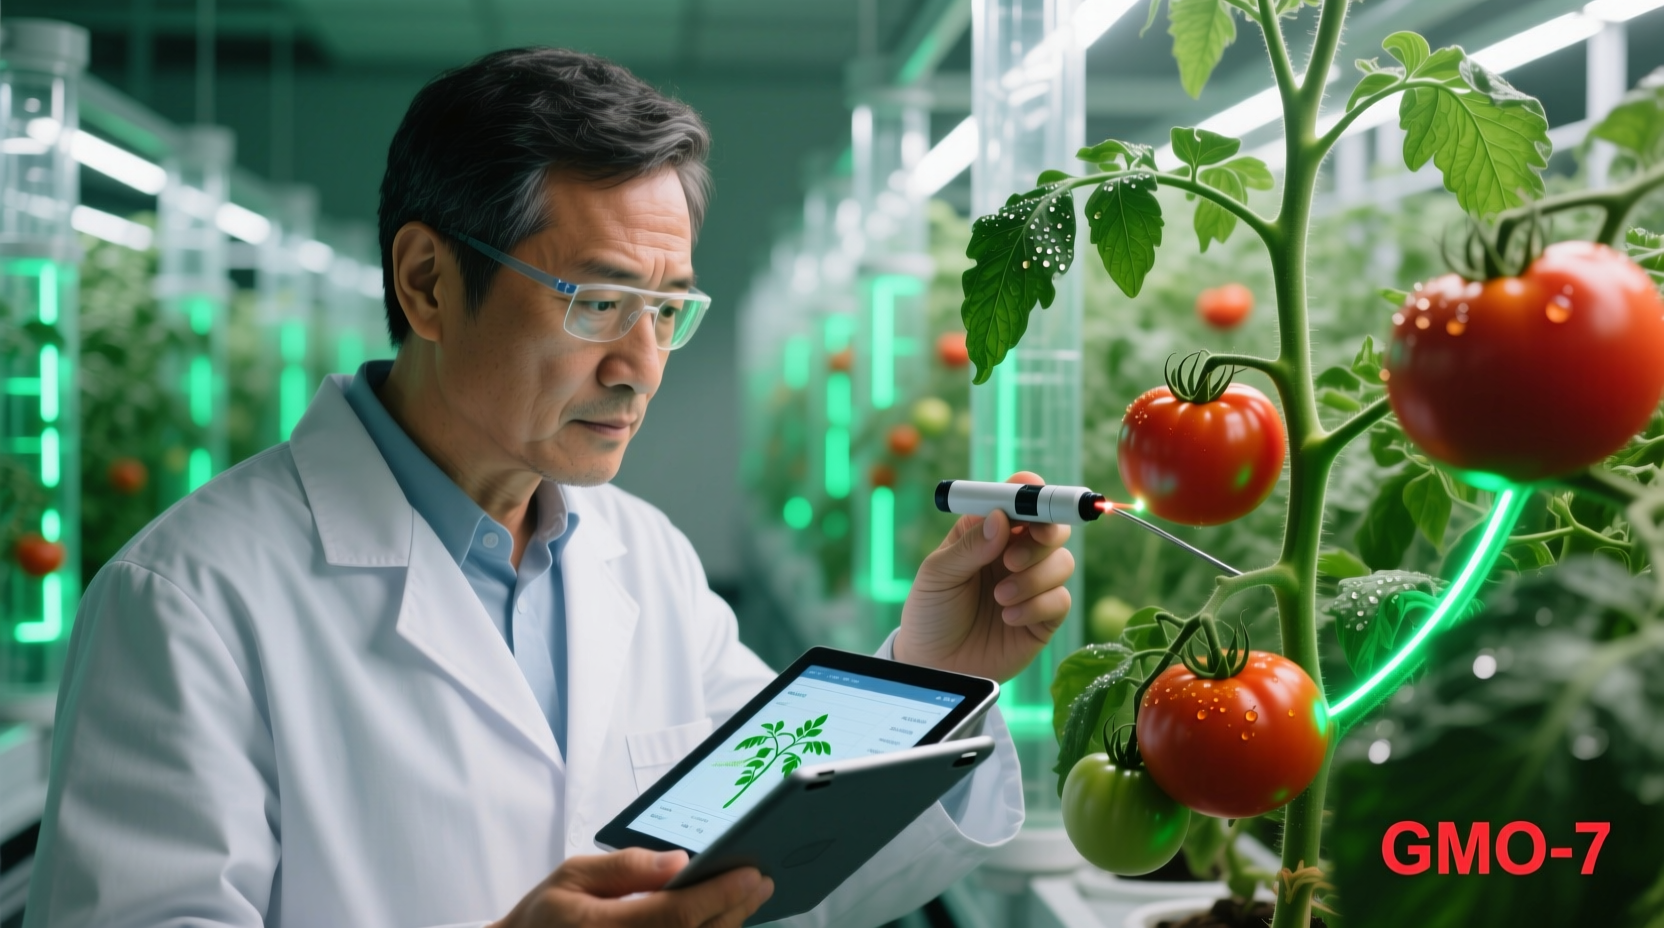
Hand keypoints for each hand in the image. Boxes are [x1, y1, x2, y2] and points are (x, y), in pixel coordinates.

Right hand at [491, 847, 773, 927]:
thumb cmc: (545, 916)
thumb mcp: (571, 876)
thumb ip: (625, 867)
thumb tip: (679, 861)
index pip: (675, 915)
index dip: (718, 894)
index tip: (750, 872)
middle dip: (735, 909)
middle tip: (761, 882)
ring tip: (748, 899)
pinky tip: (721, 923)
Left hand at [894, 472, 1074, 682]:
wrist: (935, 665)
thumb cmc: (931, 612)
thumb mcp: (937, 574)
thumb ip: (968, 546)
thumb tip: (1000, 518)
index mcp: (987, 531)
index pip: (1019, 498)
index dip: (1031, 494)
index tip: (1030, 500)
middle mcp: (1015, 552)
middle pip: (1053, 526)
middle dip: (1044, 536)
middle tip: (1013, 559)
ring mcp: (1033, 583)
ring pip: (1063, 562)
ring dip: (1034, 578)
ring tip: (999, 598)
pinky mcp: (1044, 616)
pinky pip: (1061, 599)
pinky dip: (1037, 606)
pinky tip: (1009, 618)